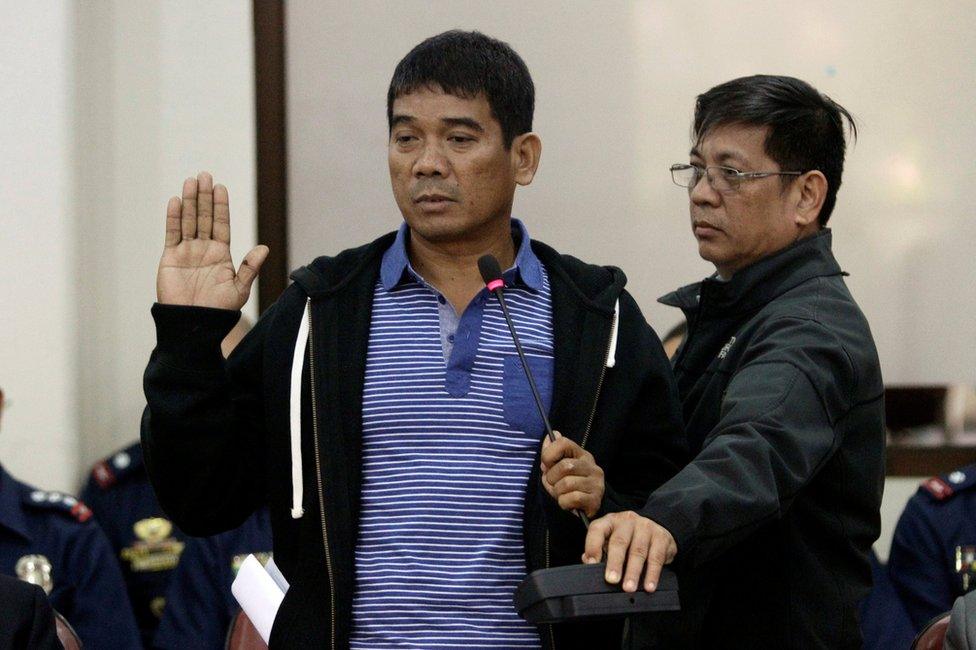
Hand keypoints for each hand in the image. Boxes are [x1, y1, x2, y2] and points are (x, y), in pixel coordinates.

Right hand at [157, 171, 268, 308]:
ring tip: (191, 182)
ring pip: (188, 221)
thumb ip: (250, 267)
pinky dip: (173, 218)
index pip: (221, 223)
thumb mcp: (239, 288)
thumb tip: (265, 248)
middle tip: (205, 175)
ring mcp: (187, 252)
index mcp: (221, 253)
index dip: (221, 205)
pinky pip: (172, 234)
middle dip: (205, 196)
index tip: (220, 187)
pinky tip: (176, 201)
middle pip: (204, 217)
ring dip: (190, 201)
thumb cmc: (218, 309)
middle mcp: (204, 249)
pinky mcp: (170, 257)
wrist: (194, 323)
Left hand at [540, 431, 604, 517]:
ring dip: (557, 492)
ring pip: (566, 484)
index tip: (547, 465)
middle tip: (554, 484)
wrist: (586, 509)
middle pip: (564, 466)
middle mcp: (592, 467)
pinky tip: (568, 503)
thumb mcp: (557, 469)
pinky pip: (571, 498)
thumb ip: (551, 454)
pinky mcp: (595, 500)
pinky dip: (564, 503)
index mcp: (582, 455)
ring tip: (562, 494)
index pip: (563, 443)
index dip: (549, 454)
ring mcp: (596, 483)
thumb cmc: (569, 487)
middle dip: (552, 478)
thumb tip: (550, 435)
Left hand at [582, 511, 676, 592]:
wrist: (656, 527)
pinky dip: (652, 574)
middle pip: (619, 541)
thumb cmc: (629, 537)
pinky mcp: (661, 537)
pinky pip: (656, 557)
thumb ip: (599, 549)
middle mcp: (627, 521)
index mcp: (610, 521)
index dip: (593, 546)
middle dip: (615, 563)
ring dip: (633, 572)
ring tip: (629, 587)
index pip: (597, 530)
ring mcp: (645, 527)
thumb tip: (588, 561)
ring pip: (638, 551)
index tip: (592, 563)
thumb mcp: (611, 538)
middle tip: (612, 580)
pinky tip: (648, 585)